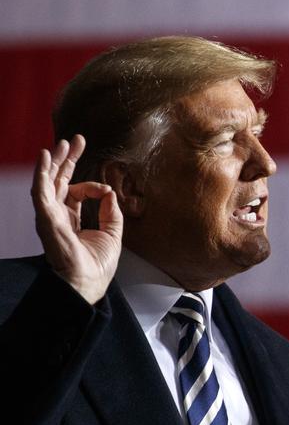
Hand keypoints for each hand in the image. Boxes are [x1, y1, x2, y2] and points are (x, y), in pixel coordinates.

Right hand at [31, 135, 122, 303]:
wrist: (88, 283)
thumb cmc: (97, 265)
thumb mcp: (112, 234)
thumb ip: (111, 212)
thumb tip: (111, 192)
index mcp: (71, 219)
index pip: (76, 191)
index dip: (92, 185)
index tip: (107, 190)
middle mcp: (57, 216)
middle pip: (58, 181)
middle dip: (66, 160)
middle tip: (74, 141)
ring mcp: (50, 217)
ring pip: (48, 182)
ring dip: (53, 161)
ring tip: (61, 143)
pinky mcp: (46, 219)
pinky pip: (41, 192)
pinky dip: (41, 173)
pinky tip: (45, 157)